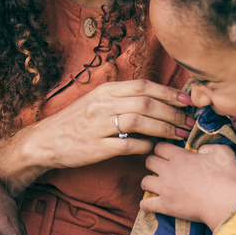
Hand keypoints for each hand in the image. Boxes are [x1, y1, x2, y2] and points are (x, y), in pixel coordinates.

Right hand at [0, 79, 194, 193]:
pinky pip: (126, 146)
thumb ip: (124, 97)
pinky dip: (144, 146)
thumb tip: (158, 98)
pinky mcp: (95, 147)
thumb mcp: (98, 100)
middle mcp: (103, 104)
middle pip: (146, 104)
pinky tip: (155, 148)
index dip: (168, 92)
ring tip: (180, 135)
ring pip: (139, 123)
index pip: (143, 86)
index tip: (187, 100)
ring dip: (164, 129)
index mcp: (106, 91)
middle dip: (173, 112)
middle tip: (189, 121)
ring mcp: (98, 126)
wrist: (45, 142)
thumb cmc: (77, 121)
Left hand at [140, 143, 235, 229]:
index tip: (168, 153)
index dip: (163, 148)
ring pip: (144, 182)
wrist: (225, 203)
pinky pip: (145, 204)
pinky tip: (153, 203)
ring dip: (150, 182)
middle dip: (154, 163)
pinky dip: (146, 204)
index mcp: (180, 156)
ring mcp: (165, 189)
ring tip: (158, 186)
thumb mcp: (223, 152)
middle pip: (149, 161)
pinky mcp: (165, 206)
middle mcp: (168, 170)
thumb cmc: (226, 177)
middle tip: (162, 168)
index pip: (160, 146)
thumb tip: (199, 151)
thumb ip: (208, 146)